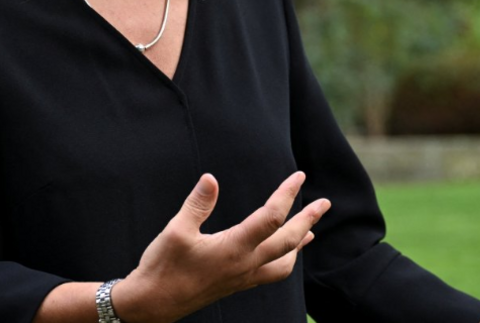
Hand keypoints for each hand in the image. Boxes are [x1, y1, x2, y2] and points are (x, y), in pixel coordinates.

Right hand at [112, 171, 329, 322]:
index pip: (271, 218)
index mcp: (234, 248)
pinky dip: (285, 260)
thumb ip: (197, 204)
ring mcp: (243, 277)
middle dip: (308, 220)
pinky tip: (282, 254)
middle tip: (325, 203)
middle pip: (288, 241)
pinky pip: (271, 274)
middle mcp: (245, 265)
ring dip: (300, 244)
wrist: (154, 303)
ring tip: (311, 230)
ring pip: (284, 262)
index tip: (299, 177)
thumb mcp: (176, 230)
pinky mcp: (237, 284)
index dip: (287, 194)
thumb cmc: (163, 267)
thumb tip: (211, 178)